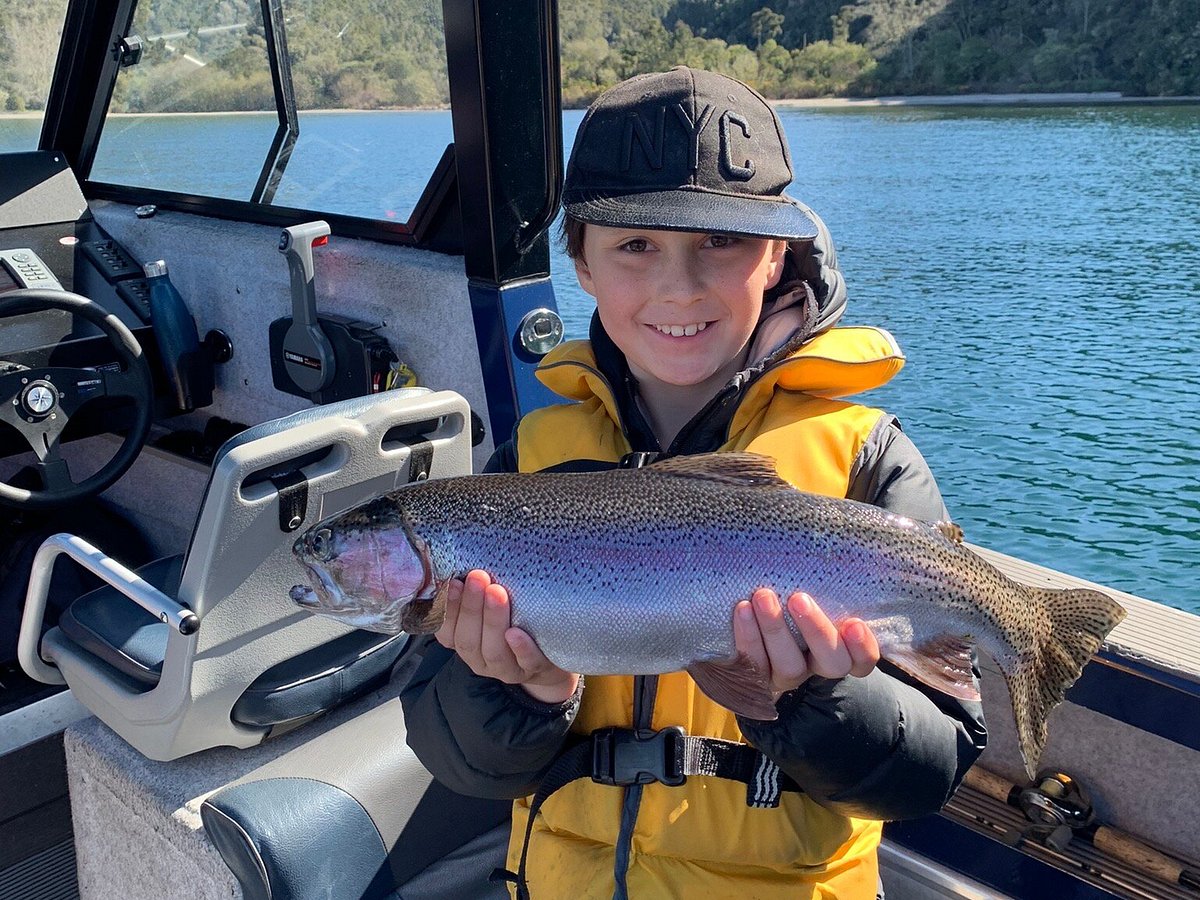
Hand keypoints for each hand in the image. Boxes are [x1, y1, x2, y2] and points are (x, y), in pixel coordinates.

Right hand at [435, 569, 579, 703]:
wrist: (552, 655)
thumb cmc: (516, 621)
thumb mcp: (491, 608)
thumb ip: (477, 591)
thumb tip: (466, 554)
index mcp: (466, 644)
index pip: (447, 632)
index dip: (448, 608)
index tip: (454, 581)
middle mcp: (482, 660)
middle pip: (468, 640)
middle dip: (471, 607)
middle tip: (478, 577)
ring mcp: (508, 669)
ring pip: (494, 652)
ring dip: (492, 621)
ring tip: (497, 592)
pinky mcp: (535, 670)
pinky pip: (526, 662)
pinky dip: (520, 648)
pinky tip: (516, 632)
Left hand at [733, 589, 879, 698]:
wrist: (738, 616)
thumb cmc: (792, 589)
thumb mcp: (816, 586)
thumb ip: (829, 579)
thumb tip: (854, 539)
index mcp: (842, 647)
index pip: (864, 659)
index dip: (863, 647)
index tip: (854, 623)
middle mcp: (817, 664)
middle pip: (832, 663)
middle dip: (817, 631)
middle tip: (799, 599)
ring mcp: (786, 674)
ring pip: (790, 666)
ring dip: (776, 630)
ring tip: (763, 596)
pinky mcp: (754, 676)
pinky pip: (753, 664)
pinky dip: (748, 636)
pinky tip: (742, 609)